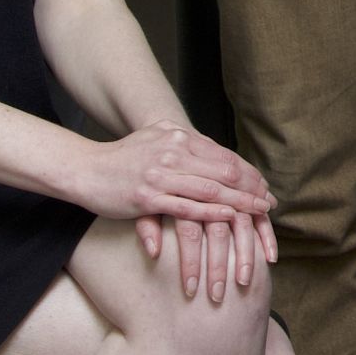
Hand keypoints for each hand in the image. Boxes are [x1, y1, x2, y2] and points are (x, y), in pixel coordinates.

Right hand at [124, 126, 276, 304]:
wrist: (85, 169)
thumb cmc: (123, 158)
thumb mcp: (156, 139)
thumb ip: (183, 144)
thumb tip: (211, 153)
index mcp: (177, 137)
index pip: (223, 155)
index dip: (247, 172)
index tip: (264, 186)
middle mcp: (172, 153)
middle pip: (223, 171)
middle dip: (251, 188)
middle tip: (270, 203)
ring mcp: (160, 175)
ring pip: (210, 189)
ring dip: (240, 202)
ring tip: (259, 212)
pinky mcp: (148, 198)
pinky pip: (186, 207)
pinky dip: (212, 212)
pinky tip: (230, 217)